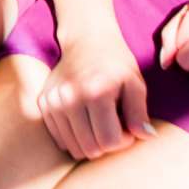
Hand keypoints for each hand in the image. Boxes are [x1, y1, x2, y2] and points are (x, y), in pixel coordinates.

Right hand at [34, 23, 151, 160]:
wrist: (86, 40)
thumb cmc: (115, 63)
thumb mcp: (135, 82)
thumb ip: (140, 113)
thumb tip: (145, 137)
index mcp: (96, 92)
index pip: (110, 142)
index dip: (123, 141)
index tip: (127, 126)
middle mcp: (70, 97)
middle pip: (90, 149)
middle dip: (106, 144)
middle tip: (113, 126)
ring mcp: (53, 100)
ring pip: (72, 147)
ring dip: (89, 142)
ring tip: (99, 123)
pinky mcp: (43, 102)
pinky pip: (59, 139)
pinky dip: (73, 137)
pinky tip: (84, 121)